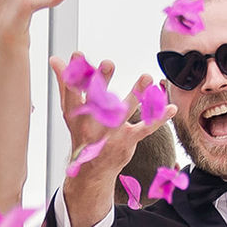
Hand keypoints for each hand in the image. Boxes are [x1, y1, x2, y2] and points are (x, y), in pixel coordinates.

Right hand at [49, 54, 176, 182]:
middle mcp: (92, 123)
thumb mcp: (70, 110)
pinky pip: (145, 128)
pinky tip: (171, 107)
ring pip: (124, 111)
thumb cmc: (82, 133)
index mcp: (76, 114)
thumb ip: (65, 83)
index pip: (73, 91)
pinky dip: (159, 118)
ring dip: (136, 94)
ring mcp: (111, 132)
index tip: (77, 55)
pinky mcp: (128, 139)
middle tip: (108, 63)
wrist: (91, 171)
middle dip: (102, 82)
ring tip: (146, 77)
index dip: (74, 74)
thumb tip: (55, 59)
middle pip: (97, 100)